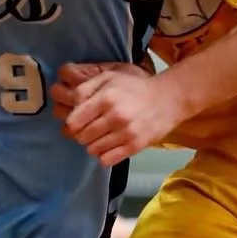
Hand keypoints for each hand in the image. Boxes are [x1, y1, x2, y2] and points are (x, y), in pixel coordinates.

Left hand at [52, 63, 186, 166]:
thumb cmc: (135, 88)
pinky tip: (111, 146)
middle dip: (83, 134)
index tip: (80, 121)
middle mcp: (116, 116)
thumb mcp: (109, 77)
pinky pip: (106, 160)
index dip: (73, 123)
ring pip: (92, 150)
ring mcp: (126, 133)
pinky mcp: (135, 146)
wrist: (167, 99)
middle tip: (93, 128)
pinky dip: (105, 155)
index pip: (74, 122)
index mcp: (106, 98)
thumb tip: (69, 102)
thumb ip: (86, 88)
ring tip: (103, 136)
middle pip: (82, 137)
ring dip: (94, 145)